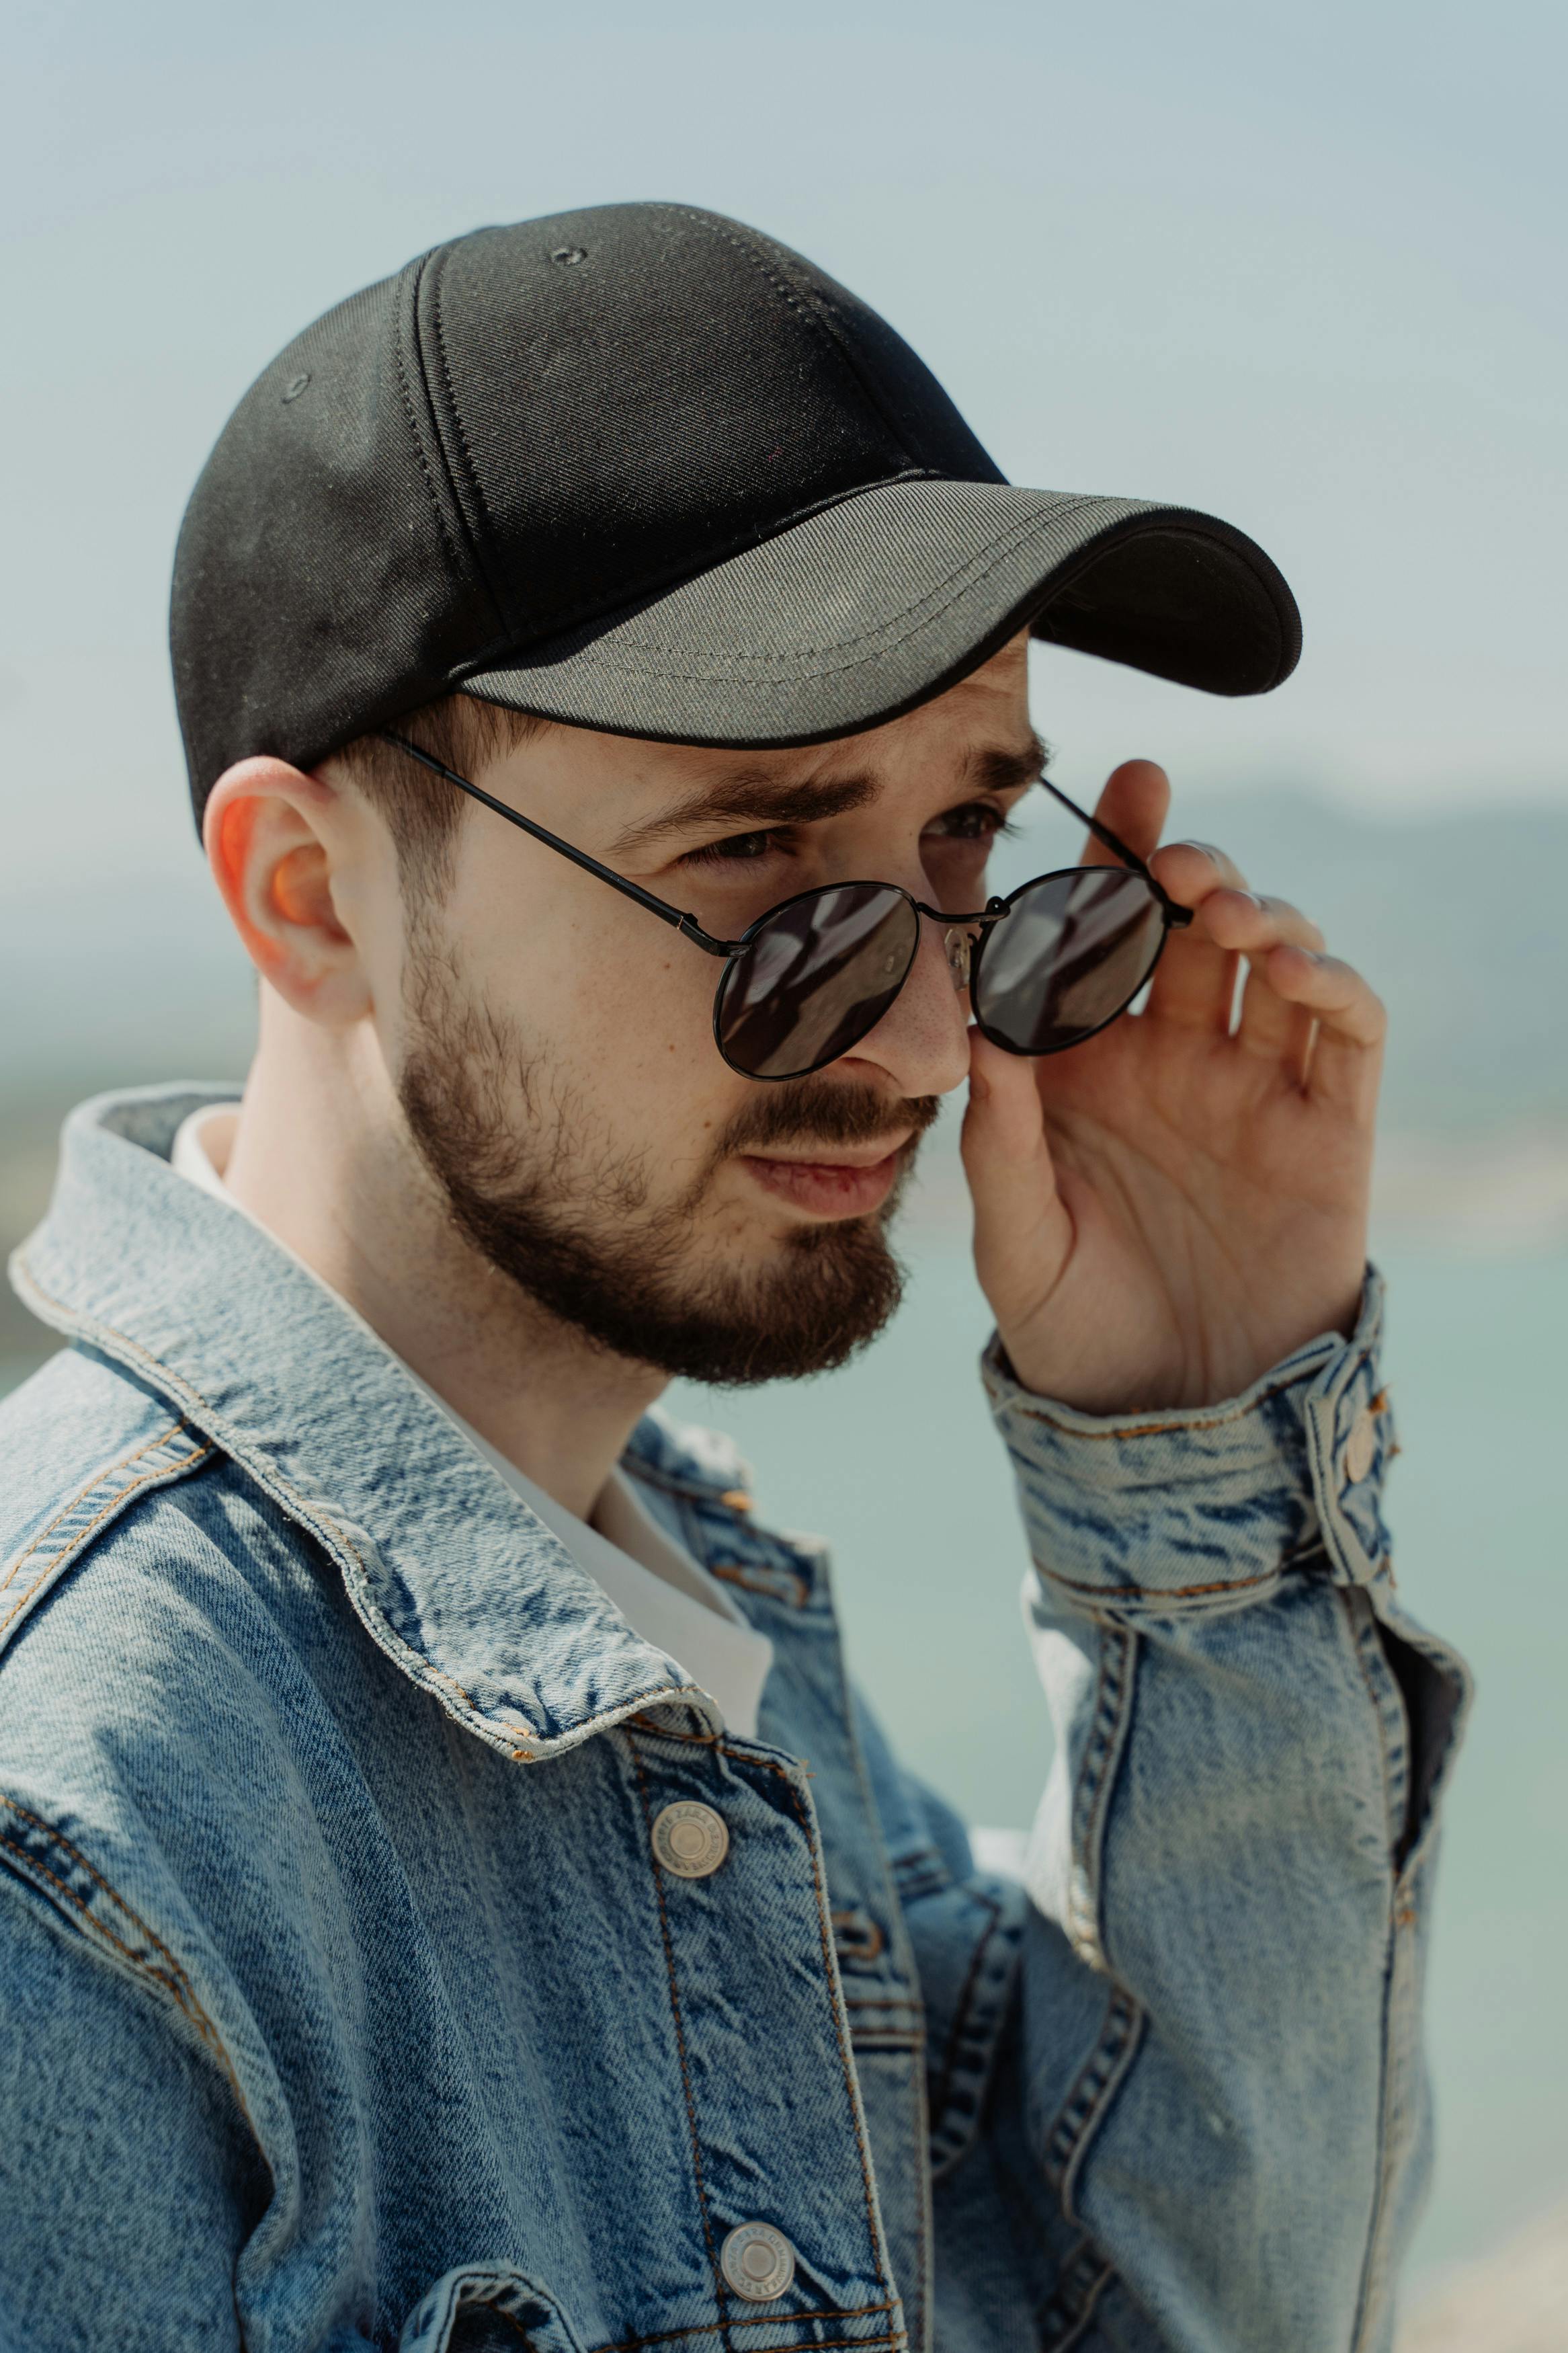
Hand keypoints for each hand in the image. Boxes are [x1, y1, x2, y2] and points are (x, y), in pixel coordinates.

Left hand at [960, 760, 1384, 1413]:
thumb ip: (998, 1136)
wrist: (1169, 1418)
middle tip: (1167, 842)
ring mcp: (1255, 1086)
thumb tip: (979, 1024)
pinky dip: (1331, 982)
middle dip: (1183, 862)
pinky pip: (1346, 1031)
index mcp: (1087, 1065)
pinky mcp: (1328, 1128)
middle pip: (1189, 923)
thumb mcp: (1014, 1236)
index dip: (1110, 861)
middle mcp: (1174, 1057)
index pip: (1099, 936)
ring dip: (1255, 910)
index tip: (1115, 790)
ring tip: (1220, 909)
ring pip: (1273, 955)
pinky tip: (1290, 966)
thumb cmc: (1074, 1327)